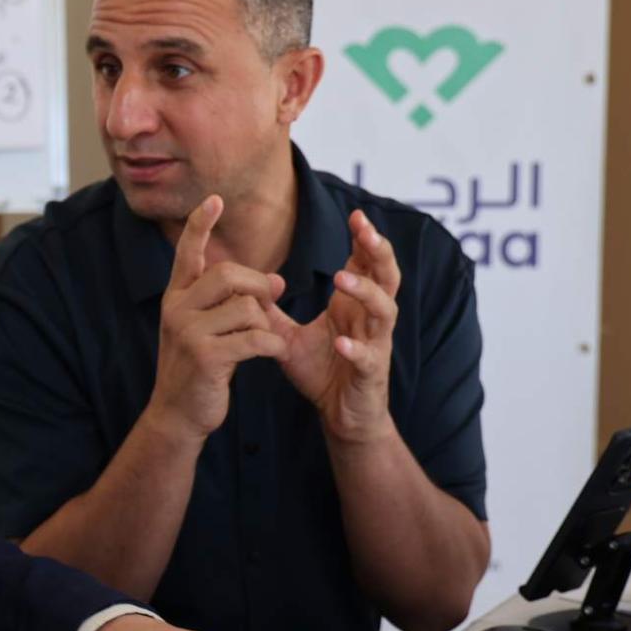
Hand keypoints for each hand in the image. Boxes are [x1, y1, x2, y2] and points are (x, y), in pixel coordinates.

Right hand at [147, 195, 287, 442]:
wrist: (177, 414)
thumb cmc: (199, 369)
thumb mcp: (207, 329)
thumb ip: (233, 302)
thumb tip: (277, 280)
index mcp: (176, 297)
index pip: (188, 253)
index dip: (201, 225)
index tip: (214, 200)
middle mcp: (177, 308)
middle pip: (230, 274)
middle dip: (260, 286)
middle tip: (273, 300)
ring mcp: (188, 332)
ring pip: (247, 307)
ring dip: (265, 323)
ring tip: (263, 341)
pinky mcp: (206, 356)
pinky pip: (254, 337)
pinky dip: (272, 345)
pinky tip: (272, 353)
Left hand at [268, 209, 399, 444]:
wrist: (341, 415)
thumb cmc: (322, 371)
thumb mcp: (289, 336)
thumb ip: (270, 310)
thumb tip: (243, 283)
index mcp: (354, 306)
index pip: (366, 264)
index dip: (365, 240)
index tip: (355, 215)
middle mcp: (370, 319)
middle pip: (387, 277)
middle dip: (378, 252)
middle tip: (365, 230)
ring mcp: (375, 344)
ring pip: (384, 311)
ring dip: (365, 293)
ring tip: (343, 279)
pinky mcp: (371, 373)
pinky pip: (367, 357)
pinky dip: (356, 348)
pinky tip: (341, 342)